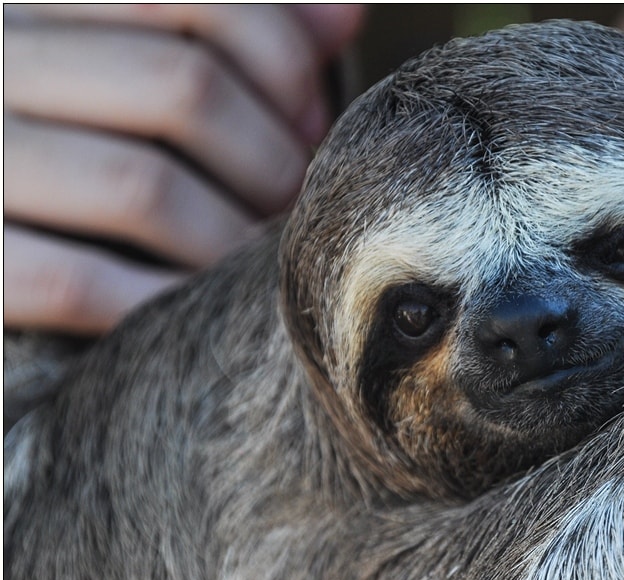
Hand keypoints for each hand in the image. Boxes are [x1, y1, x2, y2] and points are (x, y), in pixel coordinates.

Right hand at [3, 4, 362, 333]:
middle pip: (182, 87)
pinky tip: (192, 305)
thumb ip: (244, 37)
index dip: (282, 60)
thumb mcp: (156, 78)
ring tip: (245, 259)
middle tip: (288, 207)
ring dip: (227, 240)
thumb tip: (345, 12)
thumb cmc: (98, 157)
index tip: (308, 120)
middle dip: (270, 161)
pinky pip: (77, 282)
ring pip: (142, 186)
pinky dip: (161, 301)